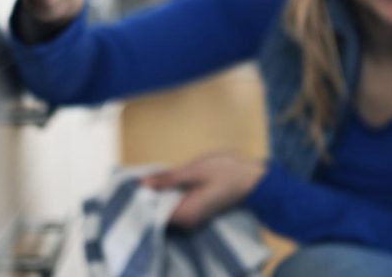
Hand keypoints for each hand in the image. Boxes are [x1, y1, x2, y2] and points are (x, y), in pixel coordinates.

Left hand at [142, 153, 265, 228]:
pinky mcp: (197, 209)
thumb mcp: (195, 170)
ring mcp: (193, 216)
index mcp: (185, 214)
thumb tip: (143, 183)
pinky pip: (177, 202)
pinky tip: (174, 178)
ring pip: (168, 205)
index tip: (137, 181)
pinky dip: (172, 191)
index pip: (152, 211)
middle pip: (159, 209)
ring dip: (163, 190)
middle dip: (152, 192)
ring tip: (161, 174)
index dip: (143, 196)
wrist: (254, 178)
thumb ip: (168, 179)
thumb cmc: (227, 172)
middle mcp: (188, 221)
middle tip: (147, 174)